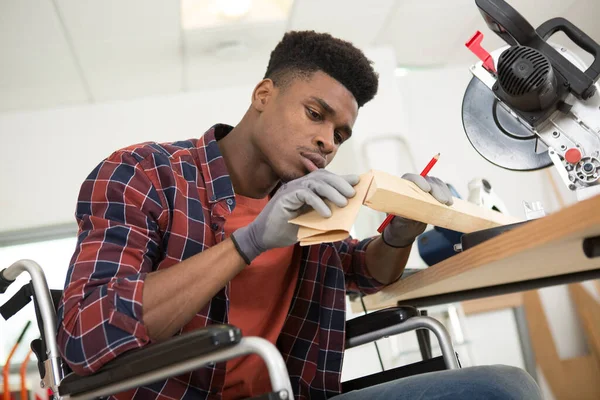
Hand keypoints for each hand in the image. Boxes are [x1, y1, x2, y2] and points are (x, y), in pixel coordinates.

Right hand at [231, 170, 359, 262]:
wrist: (264, 238)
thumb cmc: (286, 230)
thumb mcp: (310, 221)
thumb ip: (324, 214)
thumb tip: (344, 214)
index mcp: (304, 188)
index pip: (325, 178)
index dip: (341, 179)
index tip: (356, 182)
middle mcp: (297, 185)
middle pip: (322, 176)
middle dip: (340, 183)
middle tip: (352, 193)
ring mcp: (290, 189)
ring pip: (315, 183)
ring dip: (332, 192)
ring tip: (343, 203)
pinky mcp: (285, 197)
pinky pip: (305, 194)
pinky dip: (317, 203)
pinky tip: (326, 213)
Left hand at [382, 173, 452, 247]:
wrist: (405, 229)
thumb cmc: (398, 224)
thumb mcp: (400, 221)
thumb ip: (406, 213)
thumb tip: (416, 207)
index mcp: (401, 188)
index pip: (410, 178)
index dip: (419, 181)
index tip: (427, 189)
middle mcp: (413, 185)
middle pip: (426, 180)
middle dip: (436, 189)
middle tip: (442, 201)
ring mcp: (424, 188)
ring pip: (436, 183)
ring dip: (444, 192)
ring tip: (448, 203)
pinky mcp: (433, 194)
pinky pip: (442, 189)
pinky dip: (446, 194)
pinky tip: (449, 203)